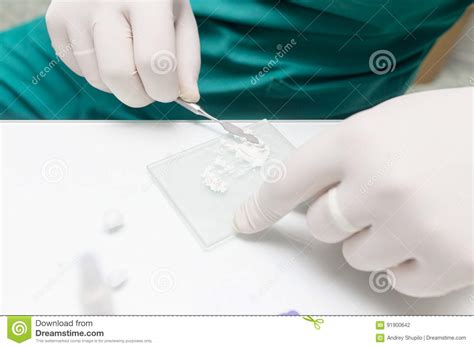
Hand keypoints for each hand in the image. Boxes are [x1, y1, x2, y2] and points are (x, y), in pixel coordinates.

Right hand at [46, 0, 199, 106]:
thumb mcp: (180, 17)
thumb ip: (187, 59)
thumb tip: (187, 96)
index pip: (152, 62)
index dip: (164, 89)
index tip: (169, 91)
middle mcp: (104, 1)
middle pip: (119, 76)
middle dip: (140, 95)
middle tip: (150, 88)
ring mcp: (74, 10)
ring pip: (97, 79)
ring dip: (120, 85)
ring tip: (130, 59)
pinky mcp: (55, 20)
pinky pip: (79, 71)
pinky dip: (99, 72)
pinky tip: (108, 49)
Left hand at [233, 87, 472, 296]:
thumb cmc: (444, 129)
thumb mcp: (384, 125)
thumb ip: (339, 159)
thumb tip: (299, 198)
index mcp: (358, 140)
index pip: (288, 180)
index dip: (262, 205)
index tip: (244, 222)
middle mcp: (380, 183)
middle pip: (320, 226)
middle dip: (338, 216)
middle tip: (374, 198)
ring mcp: (414, 225)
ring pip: (354, 256)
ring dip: (373, 239)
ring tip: (411, 211)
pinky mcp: (448, 261)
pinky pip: (394, 280)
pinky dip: (405, 263)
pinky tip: (430, 234)